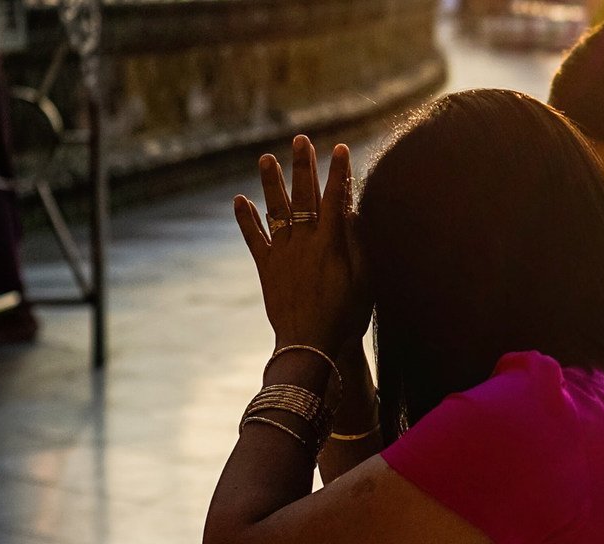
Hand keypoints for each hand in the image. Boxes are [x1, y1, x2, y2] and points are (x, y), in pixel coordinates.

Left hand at [233, 135, 368, 356]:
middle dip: (304, 166)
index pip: (336, 199)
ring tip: (266, 158)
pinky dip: (246, 219)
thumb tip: (351, 212)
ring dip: (272, 183)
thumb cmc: (346, 315)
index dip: (339, 173)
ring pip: (276, 210)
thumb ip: (357, 243)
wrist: (310, 344)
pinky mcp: (266, 267)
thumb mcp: (363, 279)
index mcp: (331, 243)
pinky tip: (240, 200)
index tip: (342, 149)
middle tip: (301, 140)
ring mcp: (282, 253)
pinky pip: (254, 238)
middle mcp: (304, 242)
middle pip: (304, 196)